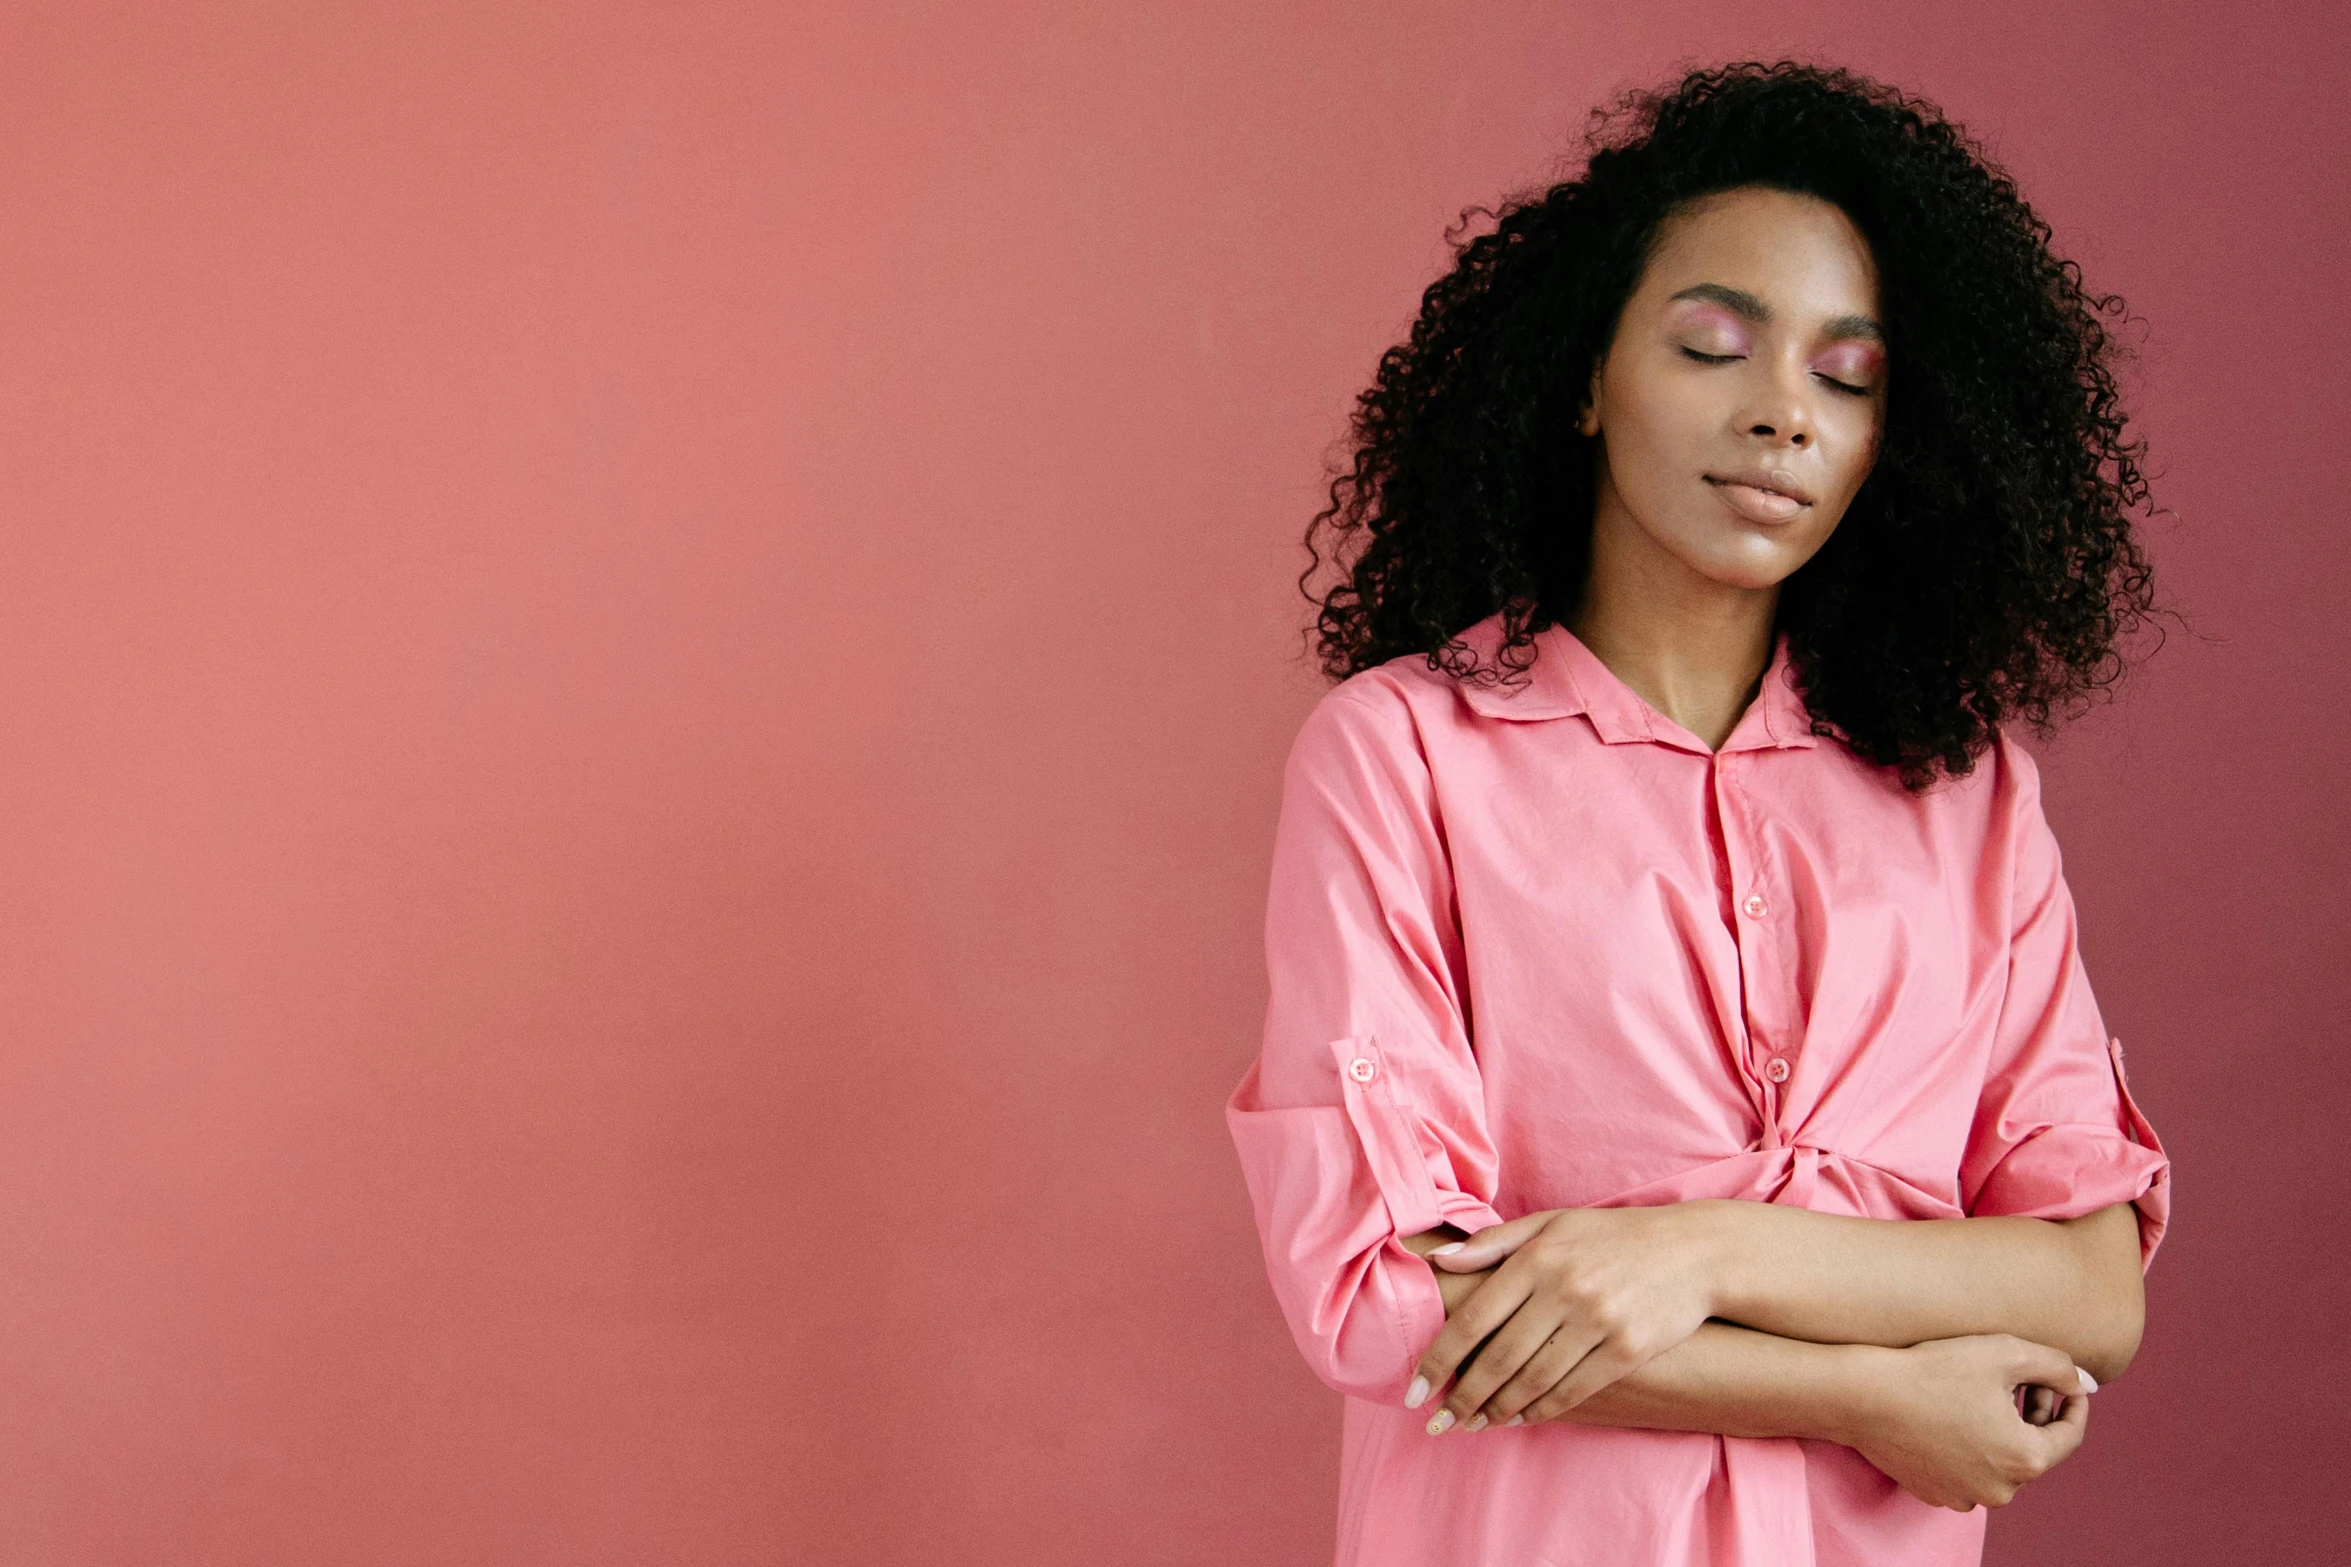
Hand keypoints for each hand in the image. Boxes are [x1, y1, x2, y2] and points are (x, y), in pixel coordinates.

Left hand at [1407, 1204, 1722, 1431]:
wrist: (1693, 1252)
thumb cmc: (1611, 1236)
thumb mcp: (1552, 1224)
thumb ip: (1493, 1243)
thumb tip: (1438, 1261)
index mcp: (1538, 1258)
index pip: (1474, 1318)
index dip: (1439, 1359)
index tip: (1414, 1389)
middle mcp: (1564, 1290)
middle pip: (1499, 1357)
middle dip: (1462, 1396)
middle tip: (1438, 1421)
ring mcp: (1598, 1322)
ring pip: (1534, 1380)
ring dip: (1498, 1409)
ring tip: (1474, 1424)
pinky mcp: (1628, 1350)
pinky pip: (1574, 1389)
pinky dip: (1542, 1409)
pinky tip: (1521, 1418)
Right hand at [1842, 1335, 2094, 1510]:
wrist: (1863, 1396)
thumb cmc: (1934, 1370)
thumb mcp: (2005, 1352)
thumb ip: (2057, 1366)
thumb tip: (2084, 1383)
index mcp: (2026, 1459)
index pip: (2071, 1434)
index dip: (2071, 1402)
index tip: (2061, 1380)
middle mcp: (2002, 1489)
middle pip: (2033, 1448)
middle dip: (2031, 1413)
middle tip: (2013, 1378)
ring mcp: (1966, 1496)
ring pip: (1999, 1461)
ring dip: (1998, 1431)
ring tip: (1976, 1394)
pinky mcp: (1935, 1493)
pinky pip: (1967, 1470)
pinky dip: (1967, 1445)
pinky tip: (1947, 1414)